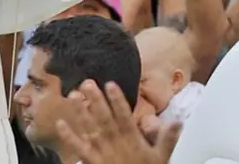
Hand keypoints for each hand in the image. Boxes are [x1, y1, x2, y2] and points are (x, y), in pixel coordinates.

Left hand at [56, 80, 181, 163]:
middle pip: (104, 119)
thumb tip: (178, 121)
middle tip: (86, 83)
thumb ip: (167, 138)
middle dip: (96, 101)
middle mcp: (115, 143)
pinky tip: (59, 124)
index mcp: (132, 140)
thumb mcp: (161, 157)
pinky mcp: (92, 161)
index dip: (118, 101)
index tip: (110, 84)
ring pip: (90, 130)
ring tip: (73, 95)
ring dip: (81, 113)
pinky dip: (69, 137)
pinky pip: (79, 149)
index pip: (125, 117)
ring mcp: (102, 152)